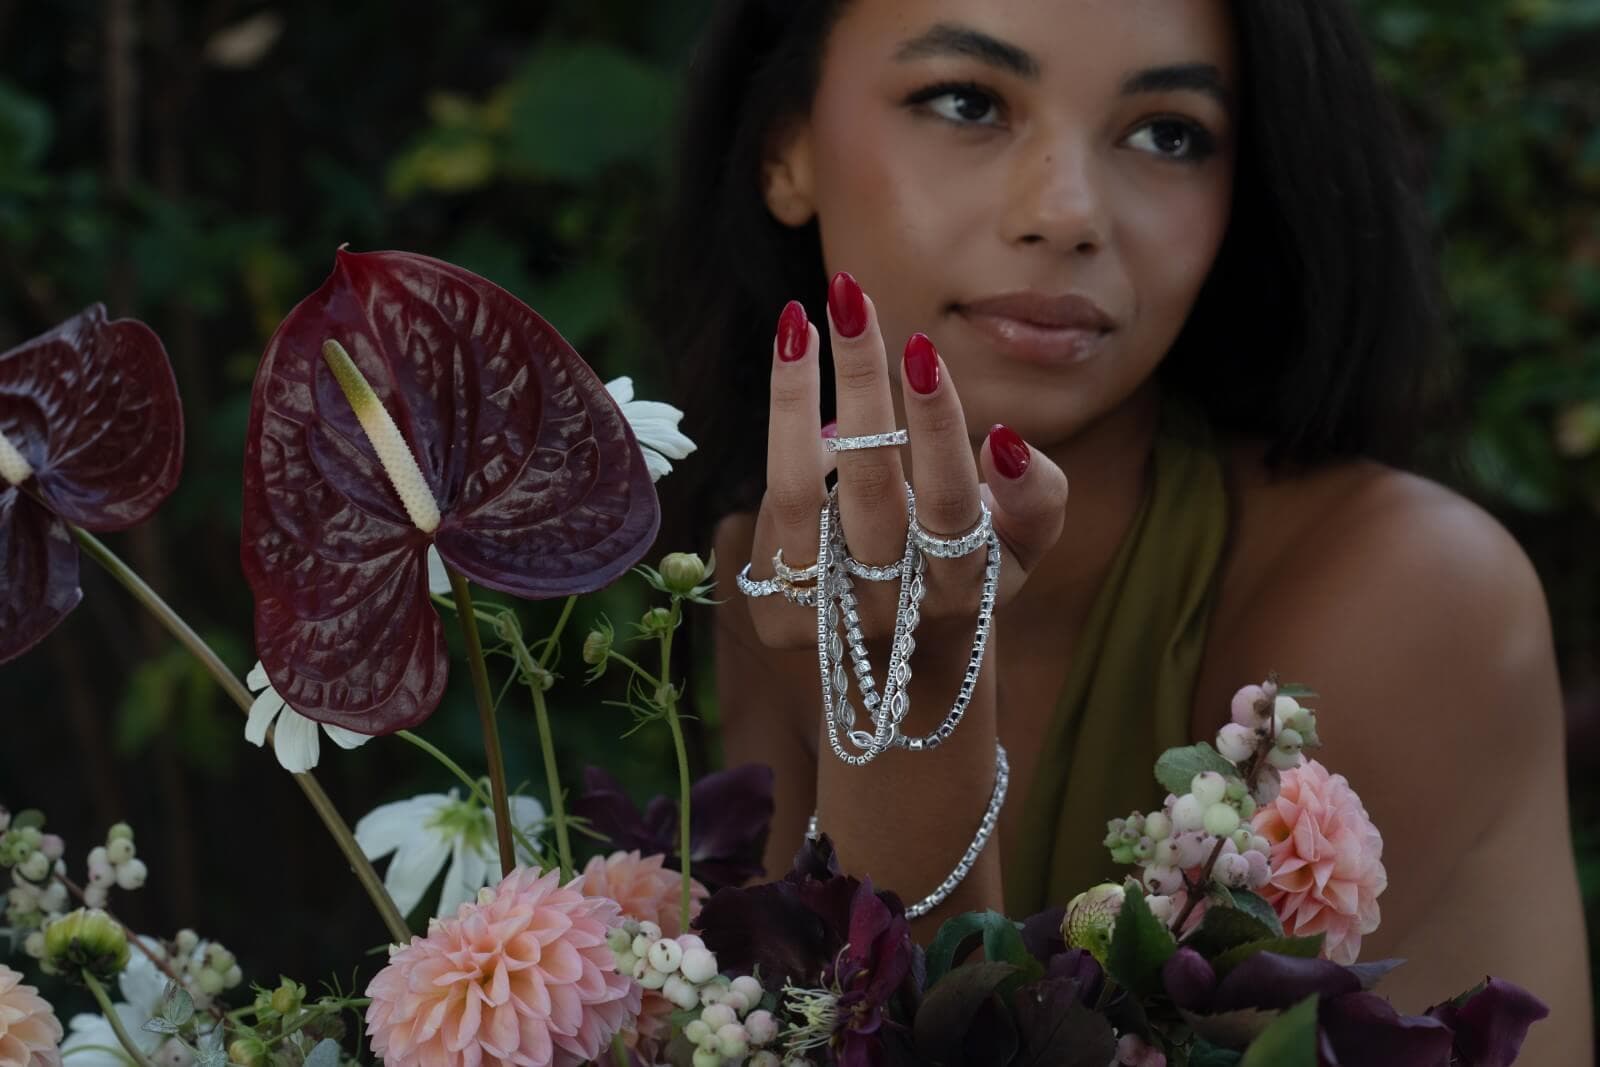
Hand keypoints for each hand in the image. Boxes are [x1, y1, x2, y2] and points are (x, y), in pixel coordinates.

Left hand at [745, 271, 1069, 652]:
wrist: (908, 660)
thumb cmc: (971, 566)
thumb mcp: (1024, 544)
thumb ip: (1038, 497)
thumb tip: (1005, 440)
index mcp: (965, 583)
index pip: (950, 501)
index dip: (937, 428)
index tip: (924, 349)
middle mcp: (895, 604)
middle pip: (869, 485)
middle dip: (860, 382)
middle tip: (850, 296)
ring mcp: (830, 613)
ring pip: (799, 495)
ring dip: (793, 399)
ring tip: (798, 323)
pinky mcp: (778, 616)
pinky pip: (773, 515)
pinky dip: (787, 447)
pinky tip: (800, 390)